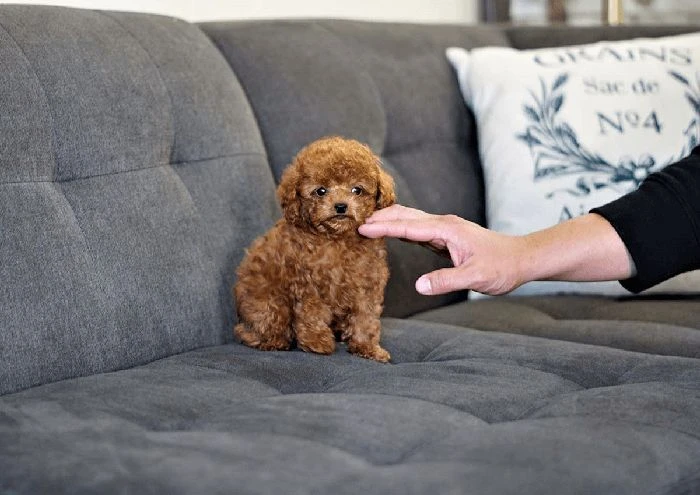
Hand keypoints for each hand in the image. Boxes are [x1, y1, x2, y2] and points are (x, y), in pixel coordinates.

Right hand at [358, 205, 525, 295]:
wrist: (522, 259)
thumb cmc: (502, 267)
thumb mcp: (475, 278)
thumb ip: (446, 281)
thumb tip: (419, 286)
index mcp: (446, 229)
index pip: (408, 226)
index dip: (383, 227)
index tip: (361, 227)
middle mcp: (443, 224)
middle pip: (405, 216)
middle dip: (380, 217)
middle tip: (354, 221)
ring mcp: (445, 229)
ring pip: (410, 219)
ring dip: (389, 220)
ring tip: (366, 223)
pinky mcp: (446, 237)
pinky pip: (417, 229)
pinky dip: (400, 229)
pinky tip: (391, 233)